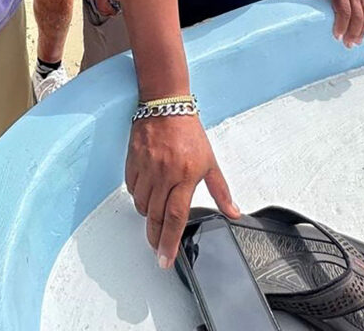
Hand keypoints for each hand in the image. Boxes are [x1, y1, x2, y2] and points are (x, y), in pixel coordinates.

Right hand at [126, 113, 239, 267]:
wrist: (166, 105)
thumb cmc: (188, 132)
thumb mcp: (209, 162)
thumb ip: (221, 191)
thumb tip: (233, 212)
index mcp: (185, 175)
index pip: (176, 217)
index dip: (170, 242)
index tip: (166, 258)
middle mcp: (164, 173)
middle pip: (156, 216)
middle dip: (155, 238)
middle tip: (157, 249)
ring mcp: (147, 167)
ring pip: (142, 204)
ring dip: (148, 215)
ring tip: (155, 215)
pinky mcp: (133, 160)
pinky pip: (131, 187)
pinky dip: (138, 196)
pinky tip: (145, 194)